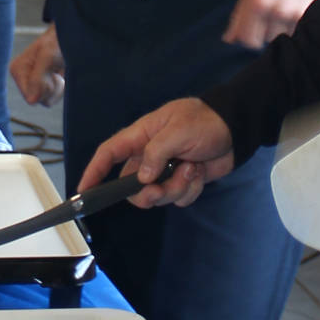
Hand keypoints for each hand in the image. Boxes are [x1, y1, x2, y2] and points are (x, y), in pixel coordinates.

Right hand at [9, 24, 64, 108]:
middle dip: (52, 88)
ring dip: (58, 89)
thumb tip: (32, 101)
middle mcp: (22, 79)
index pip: (30, 96)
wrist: (70, 36)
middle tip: (56, 70)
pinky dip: (61, 89)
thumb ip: (38, 78)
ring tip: (59, 72)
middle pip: (39, 100)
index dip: (45, 88)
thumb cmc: (57, 42)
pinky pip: (52, 98)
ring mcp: (33, 83)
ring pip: (47, 101)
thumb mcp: (48, 56)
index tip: (51, 72)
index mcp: (17, 70)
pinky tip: (61, 76)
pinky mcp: (43, 86)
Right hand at [79, 98, 233, 207]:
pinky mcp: (182, 182)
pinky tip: (200, 172)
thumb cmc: (204, 121)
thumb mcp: (178, 130)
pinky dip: (190, 190)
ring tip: (192, 170)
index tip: (82, 191)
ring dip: (175, 188)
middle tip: (159, 189)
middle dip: (146, 194)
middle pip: (131, 186)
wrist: (236, 129)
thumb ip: (157, 152)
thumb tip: (142, 179)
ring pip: (157, 196)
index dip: (94, 171)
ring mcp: (166, 171)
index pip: (109, 153)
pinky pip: (178, 198)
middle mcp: (149, 156)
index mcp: (141, 137)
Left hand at [222, 0, 319, 50]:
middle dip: (266, 30)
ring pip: (282, 36)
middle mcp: (274, 9)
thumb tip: (229, 38)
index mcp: (257, 1)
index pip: (248, 39)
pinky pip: (296, 32)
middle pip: (265, 39)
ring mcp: (292, 14)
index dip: (248, 38)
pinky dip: (295, 25)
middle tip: (272, 14)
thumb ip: (239, 15)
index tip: (252, 33)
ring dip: (282, 27)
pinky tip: (296, 10)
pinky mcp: (307, 16)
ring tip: (286, 9)